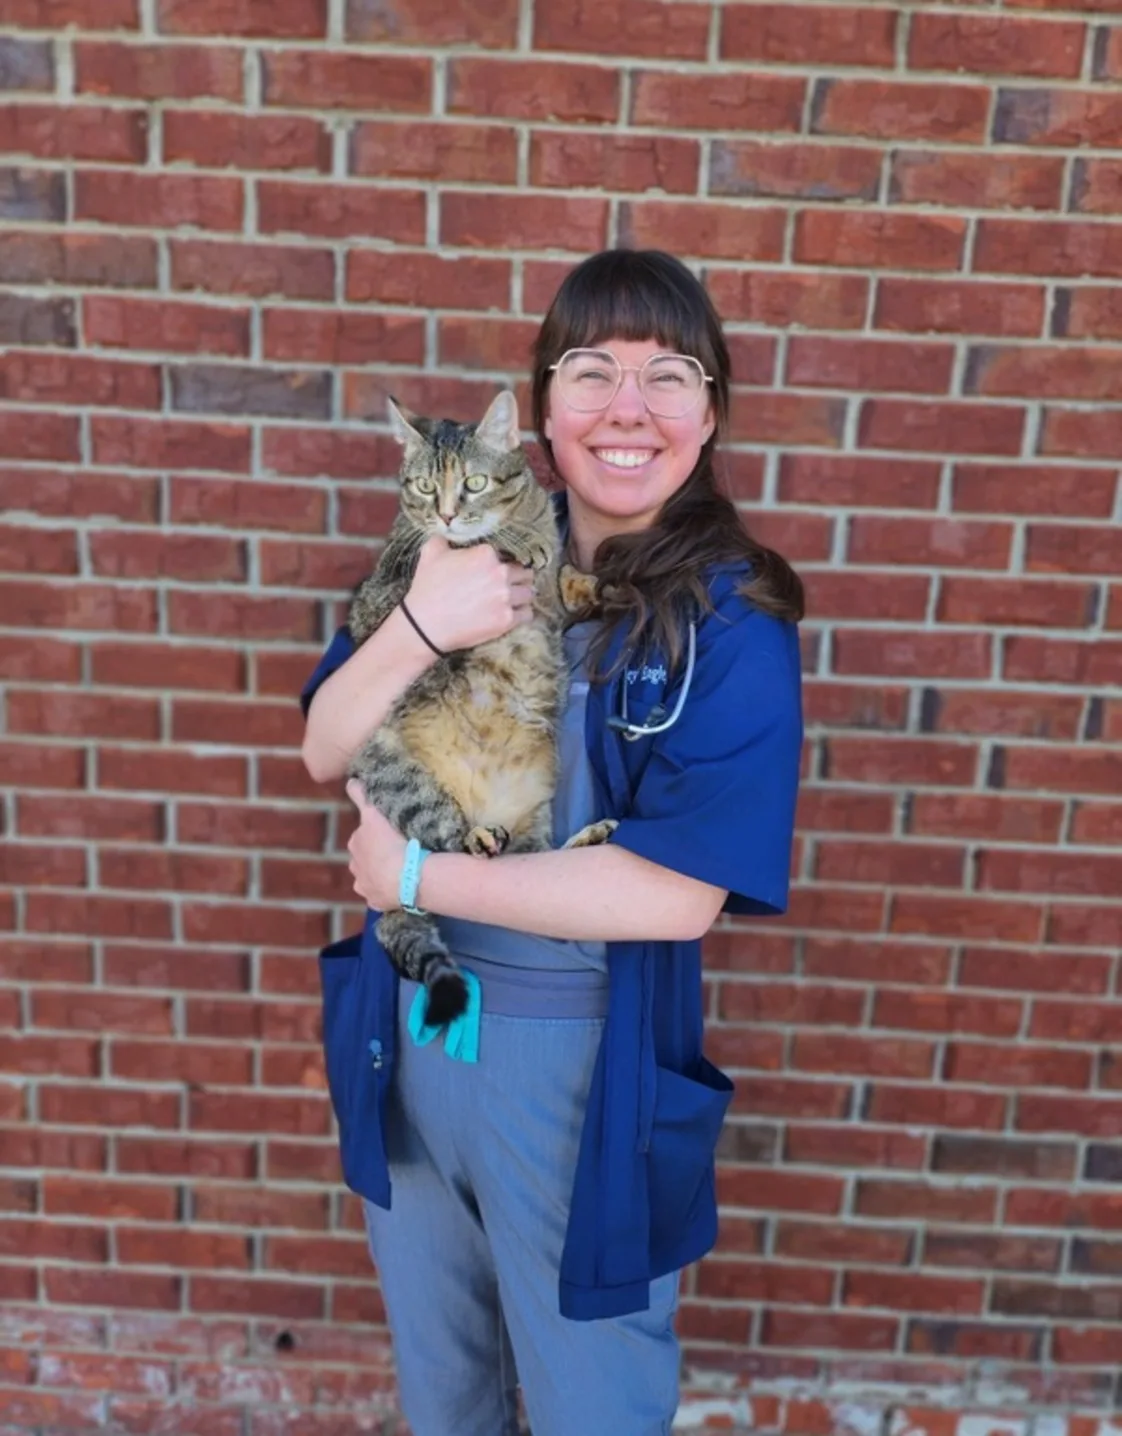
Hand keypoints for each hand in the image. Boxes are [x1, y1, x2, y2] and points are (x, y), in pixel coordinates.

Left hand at [346, 779, 406, 909]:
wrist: (405, 876)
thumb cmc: (391, 841)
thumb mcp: (374, 813)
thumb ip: (361, 797)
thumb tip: (350, 780)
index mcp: (355, 844)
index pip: (363, 837)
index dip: (376, 835)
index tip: (390, 834)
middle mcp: (355, 866)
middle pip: (365, 858)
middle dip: (376, 855)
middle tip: (398, 851)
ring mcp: (365, 887)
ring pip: (370, 878)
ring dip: (380, 874)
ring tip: (401, 870)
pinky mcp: (376, 902)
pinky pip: (380, 895)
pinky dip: (387, 892)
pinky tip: (399, 887)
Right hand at [405, 534, 534, 651]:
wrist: (424, 625)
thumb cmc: (427, 588)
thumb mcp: (430, 553)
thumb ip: (444, 538)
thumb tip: (450, 533)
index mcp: (486, 554)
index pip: (509, 554)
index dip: (504, 562)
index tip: (498, 570)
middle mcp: (500, 573)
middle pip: (524, 573)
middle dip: (518, 578)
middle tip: (509, 585)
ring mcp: (505, 597)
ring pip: (529, 593)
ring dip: (522, 596)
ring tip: (513, 600)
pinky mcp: (506, 620)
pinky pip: (527, 613)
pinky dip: (521, 613)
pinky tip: (513, 613)